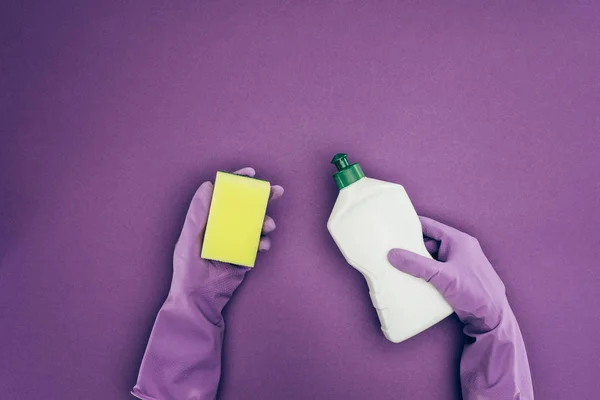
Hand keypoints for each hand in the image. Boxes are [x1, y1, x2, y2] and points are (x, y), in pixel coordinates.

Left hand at [170, 167, 283, 322]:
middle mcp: (222, 227)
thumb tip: (206, 186)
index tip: (251, 174)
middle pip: (243, 207)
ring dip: (265, 221)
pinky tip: (262, 245)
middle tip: (277, 191)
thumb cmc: (188, 272)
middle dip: (261, 198)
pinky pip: (257, 244)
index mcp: (207, 220)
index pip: (223, 195)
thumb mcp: (188, 241)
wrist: (199, 302)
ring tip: (269, 225)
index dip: (237, 182)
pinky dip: (263, 242)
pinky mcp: (244, 256)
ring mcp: (234, 241)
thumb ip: (197, 215)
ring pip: (254, 224)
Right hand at [388, 216, 533, 398]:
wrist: (493, 318)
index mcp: (459, 240)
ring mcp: (460, 263)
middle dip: (412, 248)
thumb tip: (392, 254)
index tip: (394, 228)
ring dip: (419, 263)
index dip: (411, 226)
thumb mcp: (442, 276)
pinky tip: (414, 279)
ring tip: (399, 266)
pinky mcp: (458, 277)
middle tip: (393, 251)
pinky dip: (426, 273)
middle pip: (429, 243)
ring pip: (432, 258)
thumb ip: (416, 264)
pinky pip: (437, 270)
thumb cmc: (473, 292)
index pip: (430, 226)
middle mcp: (460, 248)